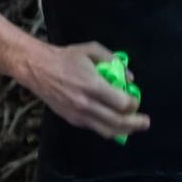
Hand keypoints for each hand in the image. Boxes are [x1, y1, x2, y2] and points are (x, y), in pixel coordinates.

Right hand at [24, 41, 149, 137]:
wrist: (36, 68)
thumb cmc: (66, 57)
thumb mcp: (91, 50)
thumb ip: (113, 61)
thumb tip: (130, 78)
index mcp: (92, 85)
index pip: (121, 103)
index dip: (133, 104)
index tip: (136, 100)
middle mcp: (85, 103)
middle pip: (117, 121)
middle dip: (135, 123)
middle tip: (145, 122)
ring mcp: (78, 114)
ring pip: (107, 130)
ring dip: (124, 131)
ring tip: (134, 128)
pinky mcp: (72, 119)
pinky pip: (95, 128)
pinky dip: (108, 128)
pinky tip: (116, 125)